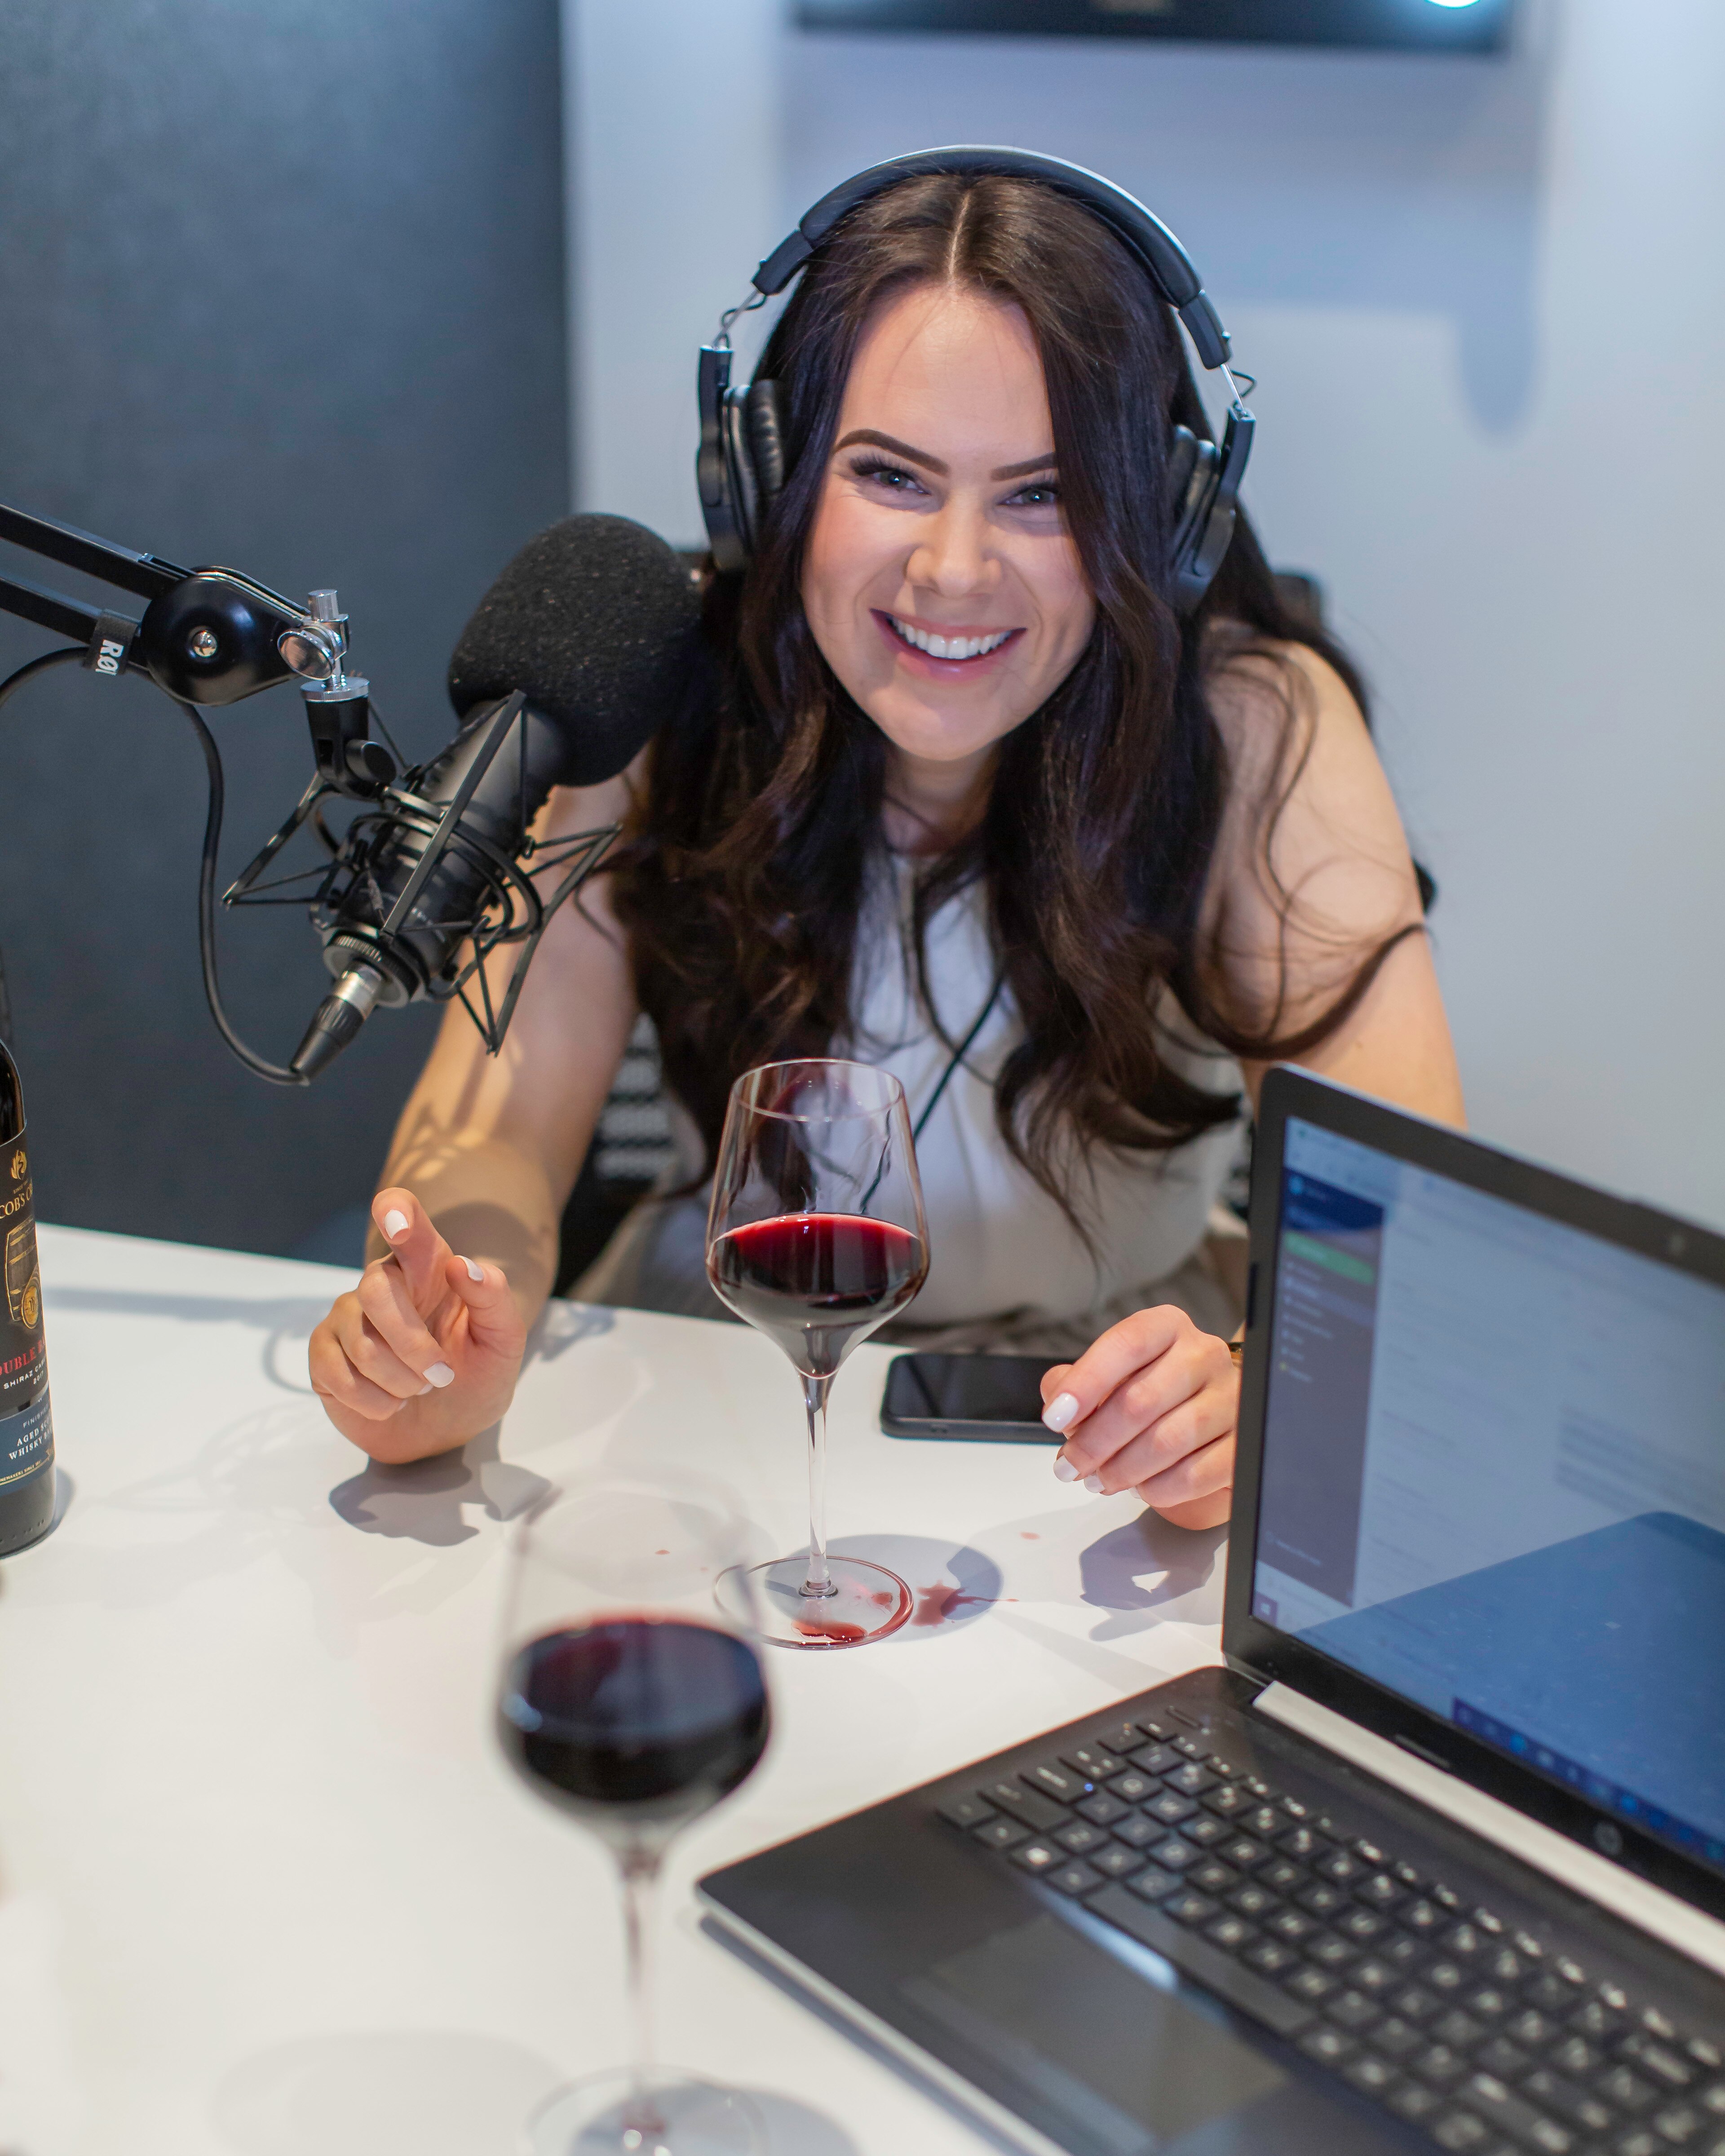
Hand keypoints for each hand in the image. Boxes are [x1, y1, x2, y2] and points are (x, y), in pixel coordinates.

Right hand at [308, 1188, 526, 1462]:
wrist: (449, 1429)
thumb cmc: (476, 1373)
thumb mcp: (504, 1340)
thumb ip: (493, 1298)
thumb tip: (463, 1266)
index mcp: (427, 1266)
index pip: (404, 1220)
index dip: (396, 1213)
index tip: (398, 1222)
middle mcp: (381, 1282)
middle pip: (377, 1291)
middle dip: (415, 1347)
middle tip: (443, 1376)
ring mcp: (347, 1317)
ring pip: (363, 1345)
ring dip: (403, 1382)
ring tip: (418, 1388)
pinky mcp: (323, 1355)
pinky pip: (340, 1376)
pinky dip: (377, 1403)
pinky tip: (391, 1402)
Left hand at [1040, 1306, 1236, 1529]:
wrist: (1211, 1409)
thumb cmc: (1152, 1389)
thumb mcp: (1111, 1374)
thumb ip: (1075, 1381)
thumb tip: (1057, 1397)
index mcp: (1168, 1327)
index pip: (1126, 1344)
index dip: (1086, 1383)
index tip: (1054, 1418)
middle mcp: (1205, 1355)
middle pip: (1141, 1400)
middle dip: (1094, 1442)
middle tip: (1069, 1466)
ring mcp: (1231, 1398)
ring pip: (1168, 1441)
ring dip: (1122, 1469)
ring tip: (1097, 1480)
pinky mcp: (1243, 1443)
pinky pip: (1195, 1474)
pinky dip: (1158, 1488)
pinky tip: (1140, 1488)